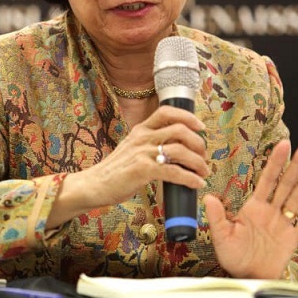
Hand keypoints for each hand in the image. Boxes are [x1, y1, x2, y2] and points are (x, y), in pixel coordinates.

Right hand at [47, 106, 209, 227]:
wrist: (94, 185)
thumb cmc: (116, 171)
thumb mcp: (132, 149)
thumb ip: (150, 145)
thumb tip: (177, 150)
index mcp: (141, 130)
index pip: (166, 112)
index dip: (187, 116)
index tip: (201, 127)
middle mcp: (142, 137)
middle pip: (179, 130)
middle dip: (198, 143)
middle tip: (203, 156)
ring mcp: (142, 153)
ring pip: (179, 150)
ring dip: (197, 162)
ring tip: (203, 172)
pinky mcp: (142, 170)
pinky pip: (173, 171)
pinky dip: (189, 178)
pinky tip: (196, 183)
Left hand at [204, 139, 297, 278]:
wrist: (247, 277)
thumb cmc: (233, 256)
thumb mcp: (221, 236)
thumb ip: (217, 217)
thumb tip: (210, 197)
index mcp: (254, 207)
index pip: (267, 179)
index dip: (275, 162)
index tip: (283, 145)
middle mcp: (271, 211)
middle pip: (286, 183)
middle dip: (296, 164)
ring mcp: (284, 224)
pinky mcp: (293, 239)